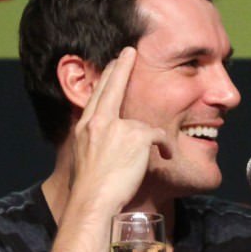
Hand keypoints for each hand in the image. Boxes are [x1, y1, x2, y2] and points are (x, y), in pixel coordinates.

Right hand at [69, 47, 171, 211]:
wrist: (93, 200)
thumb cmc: (90, 188)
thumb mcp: (84, 157)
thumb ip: (94, 142)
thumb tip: (102, 143)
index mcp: (85, 127)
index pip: (96, 95)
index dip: (105, 78)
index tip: (112, 64)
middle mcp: (97, 122)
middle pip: (111, 86)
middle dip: (120, 66)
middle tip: (128, 51)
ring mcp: (116, 127)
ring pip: (142, 120)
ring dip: (151, 136)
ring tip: (158, 144)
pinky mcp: (136, 136)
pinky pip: (160, 136)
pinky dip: (165, 147)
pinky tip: (166, 156)